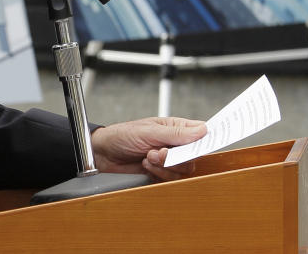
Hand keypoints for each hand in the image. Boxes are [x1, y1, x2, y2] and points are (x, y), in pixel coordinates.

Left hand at [91, 116, 206, 180]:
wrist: (103, 154)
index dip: (204, 140)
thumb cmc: (123, 135)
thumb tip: (203, 129)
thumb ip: (176, 133)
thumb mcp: (150, 131)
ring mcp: (167, 159)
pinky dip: (157, 174)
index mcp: (175, 127)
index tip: (200, 146)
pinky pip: (170, 179)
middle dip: (174, 158)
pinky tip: (145, 165)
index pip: (200, 133)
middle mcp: (174, 143)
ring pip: (182, 170)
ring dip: (164, 167)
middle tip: (157, 152)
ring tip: (147, 157)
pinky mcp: (160, 172)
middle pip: (192, 157)